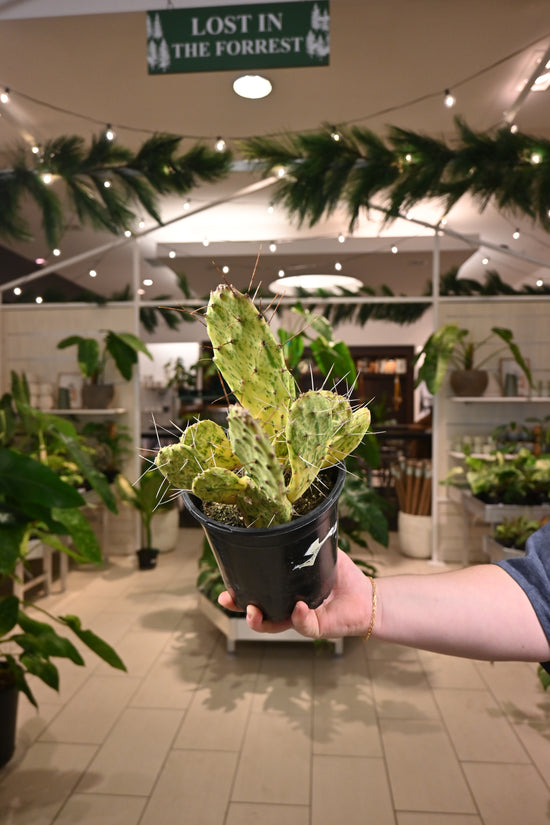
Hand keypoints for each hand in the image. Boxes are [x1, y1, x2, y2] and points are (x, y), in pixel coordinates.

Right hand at [217, 549, 373, 638]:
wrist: (367, 596)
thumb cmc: (343, 576)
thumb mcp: (320, 553)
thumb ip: (305, 542)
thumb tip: (288, 522)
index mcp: (286, 593)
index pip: (259, 595)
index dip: (240, 594)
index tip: (225, 590)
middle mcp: (289, 609)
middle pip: (259, 614)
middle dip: (241, 609)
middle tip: (228, 599)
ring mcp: (302, 620)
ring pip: (275, 626)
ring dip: (261, 621)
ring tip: (253, 611)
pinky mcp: (319, 628)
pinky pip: (305, 626)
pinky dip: (300, 618)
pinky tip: (298, 607)